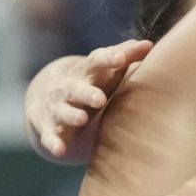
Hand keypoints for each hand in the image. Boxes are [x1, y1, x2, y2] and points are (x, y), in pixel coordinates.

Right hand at [29, 40, 152, 157]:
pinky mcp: (48, 127)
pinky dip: (52, 142)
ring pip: (61, 110)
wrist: (46, 97)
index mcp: (86, 72)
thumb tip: (149, 44)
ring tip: (82, 119)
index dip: (109, 58)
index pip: (96, 61)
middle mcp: (68, 87)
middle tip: (100, 99)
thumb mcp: (104, 70)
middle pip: (75, 88)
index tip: (122, 58)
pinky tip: (59, 150)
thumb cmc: (89, 83)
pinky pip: (49, 136)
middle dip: (86, 93)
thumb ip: (125, 56)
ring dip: (70, 115)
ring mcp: (56, 107)